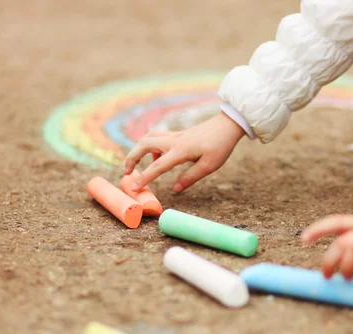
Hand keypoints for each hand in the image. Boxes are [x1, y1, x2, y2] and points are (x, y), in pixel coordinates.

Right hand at [123, 112, 245, 192]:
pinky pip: (156, 138)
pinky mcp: (177, 135)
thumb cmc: (220, 146)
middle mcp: (174, 141)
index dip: (145, 178)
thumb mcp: (209, 166)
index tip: (135, 188)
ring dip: (137, 150)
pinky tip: (156, 158)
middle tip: (126, 173)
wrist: (227, 125)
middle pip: (144, 144)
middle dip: (131, 158)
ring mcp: (174, 136)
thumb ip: (190, 177)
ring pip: (148, 138)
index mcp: (181, 150)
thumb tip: (174, 189)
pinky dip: (150, 147)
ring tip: (135, 166)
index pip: (158, 166)